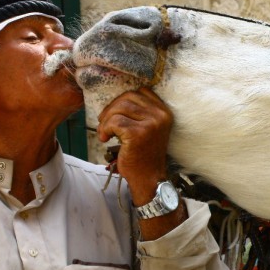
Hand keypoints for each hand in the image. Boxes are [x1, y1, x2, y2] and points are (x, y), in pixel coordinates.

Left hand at [96, 87, 171, 205]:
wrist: (148, 178)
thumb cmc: (143, 154)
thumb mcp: (148, 128)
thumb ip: (140, 111)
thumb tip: (116, 100)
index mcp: (164, 111)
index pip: (140, 91)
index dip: (123, 100)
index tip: (115, 114)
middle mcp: (160, 115)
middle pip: (127, 97)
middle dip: (111, 109)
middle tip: (105, 124)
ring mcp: (150, 124)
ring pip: (119, 109)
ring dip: (106, 120)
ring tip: (105, 133)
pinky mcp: (138, 133)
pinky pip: (114, 122)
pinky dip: (105, 129)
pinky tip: (106, 139)